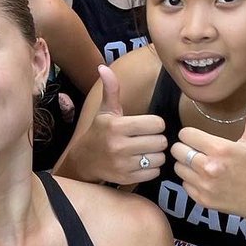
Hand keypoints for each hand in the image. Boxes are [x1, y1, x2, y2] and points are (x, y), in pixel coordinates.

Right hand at [75, 64, 165, 184]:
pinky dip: (152, 168)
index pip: (156, 123)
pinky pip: (154, 172)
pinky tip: (142, 162)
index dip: (155, 124)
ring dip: (156, 155)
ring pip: (159, 158)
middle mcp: (119, 146)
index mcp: (117, 126)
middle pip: (160, 141)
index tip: (147, 125)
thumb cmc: (100, 132)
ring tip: (146, 151)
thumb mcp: (105, 111)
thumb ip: (111, 89)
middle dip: (157, 139)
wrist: (84, 160)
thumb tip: (103, 67)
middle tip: (148, 139)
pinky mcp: (127, 179)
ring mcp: (123, 164)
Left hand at [172, 98, 245, 231]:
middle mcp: (209, 168)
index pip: (185, 135)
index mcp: (220, 149)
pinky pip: (184, 185)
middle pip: (177, 151)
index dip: (190, 134)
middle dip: (185, 148)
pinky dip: (191, 181)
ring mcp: (204, 186)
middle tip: (196, 150)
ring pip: (178, 168)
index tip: (198, 138)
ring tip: (200, 164)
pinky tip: (205, 178)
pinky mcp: (202, 200)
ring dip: (186, 165)